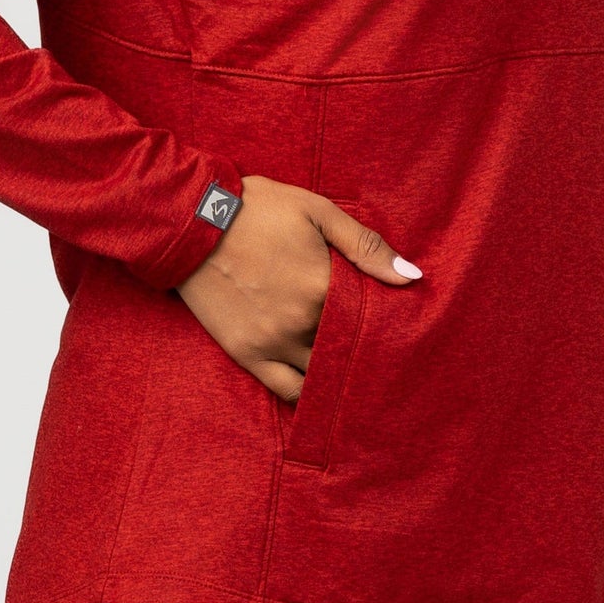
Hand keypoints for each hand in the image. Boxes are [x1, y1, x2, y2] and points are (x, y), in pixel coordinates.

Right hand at [174, 174, 422, 402]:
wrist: (191, 219)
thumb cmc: (258, 209)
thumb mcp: (317, 212)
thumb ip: (366, 247)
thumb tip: (412, 277)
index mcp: (323, 287)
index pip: (372, 319)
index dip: (385, 320)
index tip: (390, 319)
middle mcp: (302, 323)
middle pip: (350, 351)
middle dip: (365, 349)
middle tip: (377, 346)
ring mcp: (273, 343)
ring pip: (323, 375)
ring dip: (340, 372)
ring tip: (352, 365)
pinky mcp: (247, 353)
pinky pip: (287, 391)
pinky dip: (309, 393)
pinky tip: (321, 385)